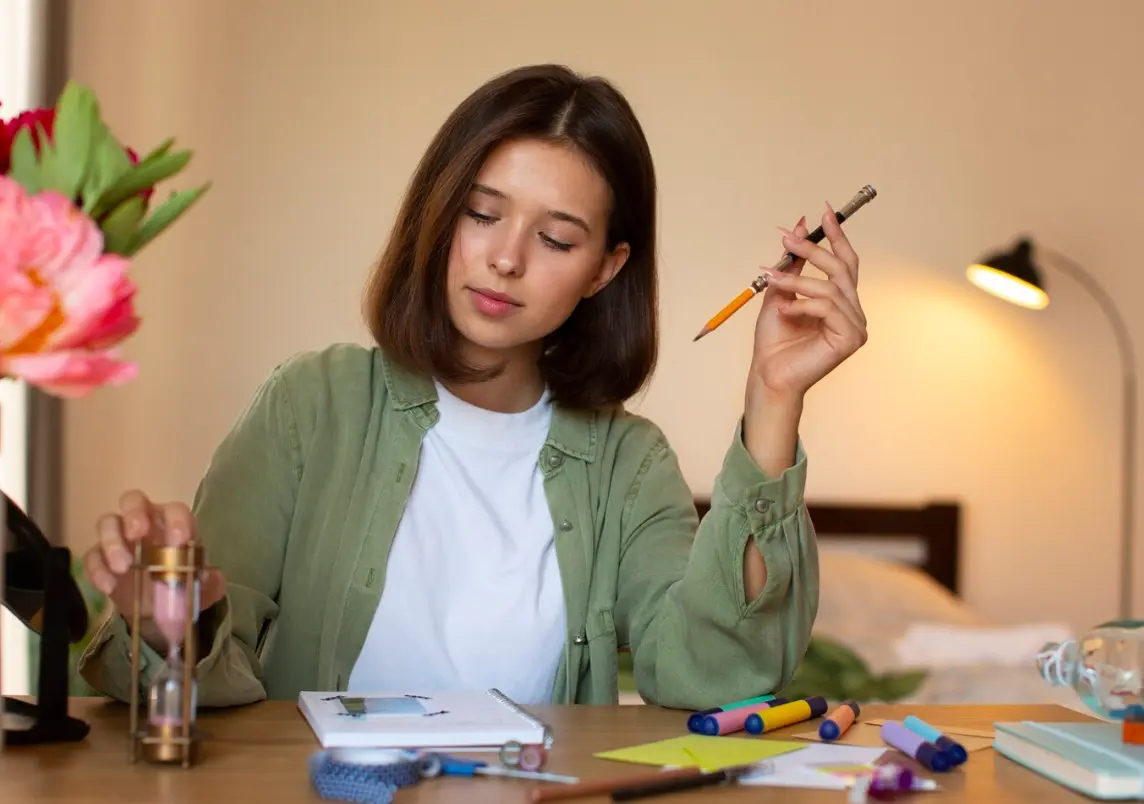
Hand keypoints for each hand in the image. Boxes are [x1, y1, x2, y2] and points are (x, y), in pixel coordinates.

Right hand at [82, 490, 225, 635]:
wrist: (157, 610)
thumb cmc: (181, 585)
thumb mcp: (203, 589)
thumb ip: (211, 582)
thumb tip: (208, 577)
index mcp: (172, 524)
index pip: (174, 510)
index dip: (176, 521)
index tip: (178, 541)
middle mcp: (144, 523)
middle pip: (133, 500)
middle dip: (134, 513)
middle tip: (138, 534)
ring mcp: (118, 538)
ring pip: (107, 522)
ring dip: (112, 542)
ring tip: (123, 567)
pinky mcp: (100, 559)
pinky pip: (91, 556)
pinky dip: (97, 569)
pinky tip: (108, 586)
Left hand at [749, 203, 867, 400]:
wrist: (768, 373)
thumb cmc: (774, 340)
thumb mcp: (780, 291)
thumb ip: (793, 262)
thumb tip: (799, 224)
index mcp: (840, 300)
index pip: (845, 261)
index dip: (837, 236)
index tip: (824, 211)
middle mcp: (852, 311)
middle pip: (842, 269)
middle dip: (814, 250)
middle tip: (787, 239)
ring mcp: (855, 326)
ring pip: (831, 288)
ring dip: (798, 280)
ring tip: (773, 281)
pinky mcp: (850, 339)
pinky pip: (829, 309)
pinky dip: (803, 305)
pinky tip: (785, 310)